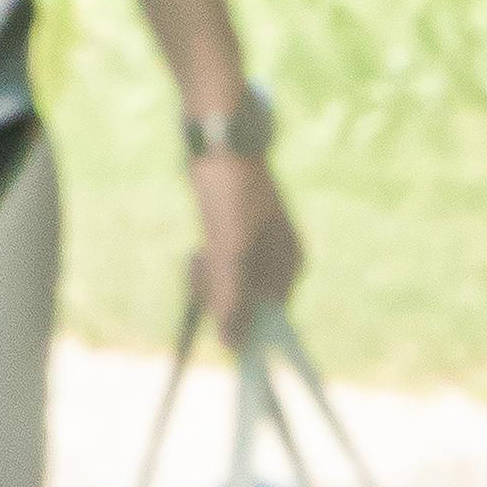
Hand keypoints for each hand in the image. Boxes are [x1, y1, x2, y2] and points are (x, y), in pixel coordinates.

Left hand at [189, 145, 303, 335]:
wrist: (217, 139)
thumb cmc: (229, 189)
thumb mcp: (228, 248)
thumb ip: (231, 296)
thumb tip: (232, 346)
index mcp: (289, 263)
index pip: (269, 316)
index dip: (242, 324)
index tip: (218, 334)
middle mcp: (277, 259)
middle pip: (245, 303)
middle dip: (218, 295)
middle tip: (201, 268)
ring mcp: (256, 248)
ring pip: (227, 287)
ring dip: (207, 280)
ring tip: (196, 256)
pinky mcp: (233, 238)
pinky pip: (218, 270)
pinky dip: (204, 267)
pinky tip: (196, 251)